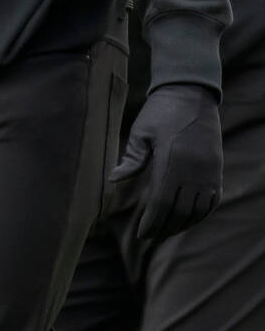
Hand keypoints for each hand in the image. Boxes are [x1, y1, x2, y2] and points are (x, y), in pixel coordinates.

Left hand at [110, 83, 221, 240]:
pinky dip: (200, 215)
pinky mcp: (217, 169)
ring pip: (197, 210)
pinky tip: (187, 219)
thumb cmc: (161, 111)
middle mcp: (193, 170)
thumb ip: (132, 159)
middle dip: (163, 228)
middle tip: (150, 237)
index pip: (161, 202)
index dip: (151, 222)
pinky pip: (212, 201)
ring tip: (166, 231)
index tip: (141, 234)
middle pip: (179, 211)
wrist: (191, 93)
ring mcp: (209, 171)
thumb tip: (113, 181)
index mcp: (171, 160)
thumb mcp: (142, 131)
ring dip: (181, 225)